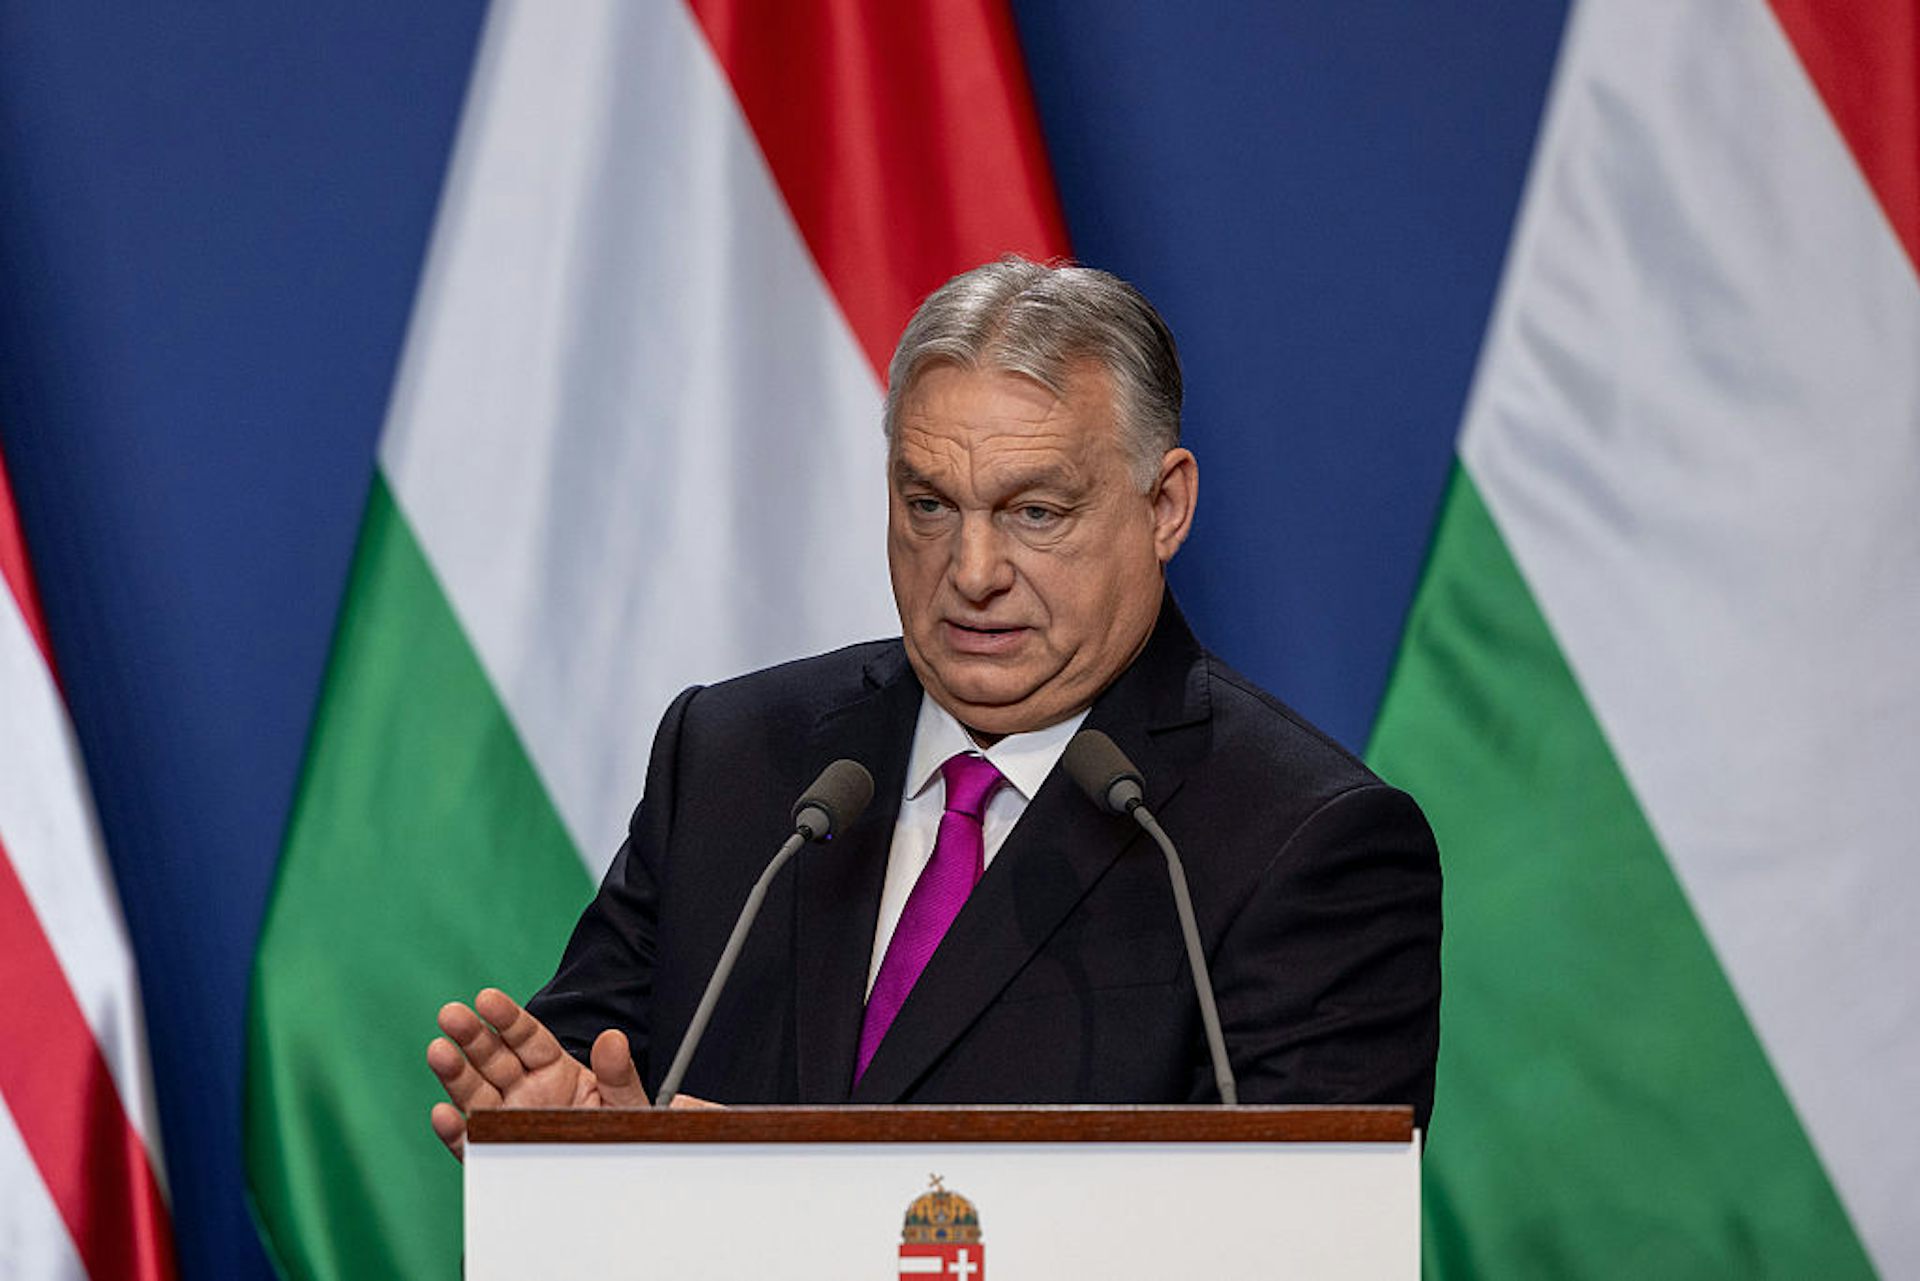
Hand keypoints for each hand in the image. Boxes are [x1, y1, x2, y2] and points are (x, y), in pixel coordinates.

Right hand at [426, 988, 647, 1160]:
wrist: (617, 1185)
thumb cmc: (623, 1138)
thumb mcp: (627, 1104)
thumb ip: (619, 1075)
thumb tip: (613, 1038)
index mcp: (555, 1071)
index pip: (526, 1038)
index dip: (505, 1018)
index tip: (486, 998)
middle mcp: (525, 1093)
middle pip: (493, 1059)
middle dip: (471, 1036)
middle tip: (451, 1015)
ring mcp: (508, 1124)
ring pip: (476, 1096)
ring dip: (455, 1075)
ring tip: (438, 1052)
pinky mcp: (499, 1159)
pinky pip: (474, 1145)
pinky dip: (457, 1133)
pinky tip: (443, 1115)